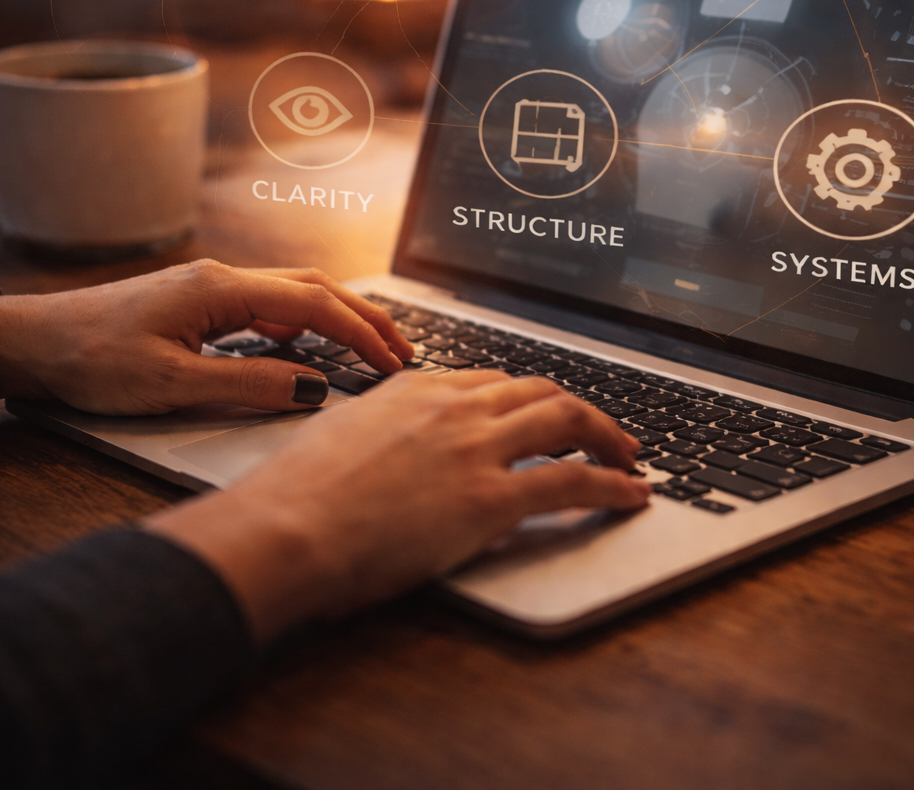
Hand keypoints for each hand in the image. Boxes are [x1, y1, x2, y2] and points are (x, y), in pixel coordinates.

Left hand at [0, 259, 412, 413]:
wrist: (30, 342)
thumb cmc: (89, 359)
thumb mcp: (172, 385)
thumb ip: (248, 385)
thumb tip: (314, 387)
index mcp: (220, 289)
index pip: (313, 305)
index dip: (360, 335)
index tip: (393, 365)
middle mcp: (221, 278)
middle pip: (315, 288)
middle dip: (365, 318)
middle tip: (404, 352)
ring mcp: (211, 288)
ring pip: (294, 293)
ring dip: (338, 318)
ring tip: (372, 350)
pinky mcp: (199, 305)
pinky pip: (267, 307)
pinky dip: (304, 325)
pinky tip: (310, 351)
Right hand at [143, 369, 649, 641]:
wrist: (281, 530)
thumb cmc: (290, 501)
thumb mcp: (335, 442)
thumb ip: (375, 435)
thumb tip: (385, 454)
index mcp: (412, 390)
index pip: (491, 382)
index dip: (529, 399)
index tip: (545, 414)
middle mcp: (450, 407)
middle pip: (539, 391)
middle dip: (581, 410)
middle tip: (605, 432)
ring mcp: (473, 449)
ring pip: (567, 420)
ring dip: (610, 437)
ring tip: (631, 457)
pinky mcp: (489, 498)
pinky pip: (573, 481)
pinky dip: (613, 485)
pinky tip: (632, 494)